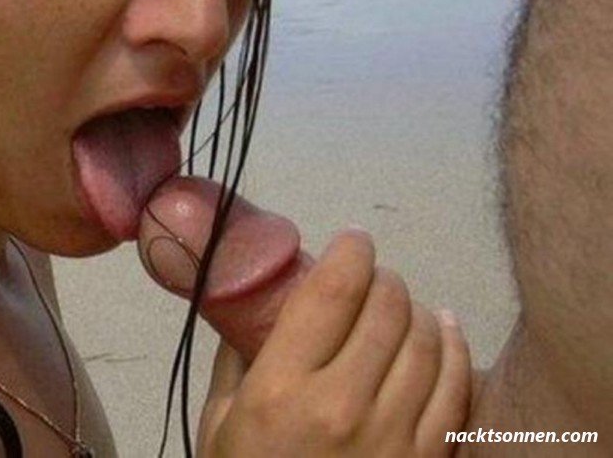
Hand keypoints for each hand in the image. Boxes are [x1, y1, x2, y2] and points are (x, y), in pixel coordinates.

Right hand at [198, 230, 471, 456]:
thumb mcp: (221, 423)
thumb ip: (239, 359)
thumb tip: (254, 302)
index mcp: (282, 389)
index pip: (332, 292)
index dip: (350, 252)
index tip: (352, 241)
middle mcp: (343, 404)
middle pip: (386, 308)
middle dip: (383, 279)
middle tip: (374, 277)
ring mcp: (394, 437)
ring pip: (427, 341)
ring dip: (419, 310)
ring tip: (406, 304)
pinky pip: (457, 389)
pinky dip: (455, 349)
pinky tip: (445, 332)